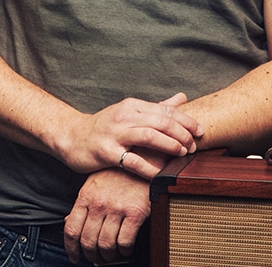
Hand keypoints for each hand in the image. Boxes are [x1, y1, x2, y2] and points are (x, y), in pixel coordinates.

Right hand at [59, 93, 201, 178]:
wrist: (71, 137)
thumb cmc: (105, 127)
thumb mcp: (130, 112)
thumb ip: (157, 107)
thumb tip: (182, 97)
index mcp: (133, 105)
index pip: (166, 110)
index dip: (186, 120)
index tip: (200, 131)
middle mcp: (124, 116)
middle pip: (161, 121)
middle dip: (182, 134)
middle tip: (193, 146)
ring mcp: (114, 133)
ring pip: (149, 136)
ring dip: (170, 145)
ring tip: (182, 153)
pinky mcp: (105, 152)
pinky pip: (132, 161)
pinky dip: (149, 167)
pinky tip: (160, 173)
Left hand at [64, 166, 150, 264]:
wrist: (143, 158)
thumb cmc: (119, 171)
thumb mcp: (94, 183)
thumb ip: (82, 204)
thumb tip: (70, 223)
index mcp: (86, 196)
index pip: (71, 229)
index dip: (71, 249)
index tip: (75, 256)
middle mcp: (99, 203)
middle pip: (88, 241)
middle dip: (92, 255)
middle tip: (97, 258)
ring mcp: (117, 208)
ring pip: (106, 245)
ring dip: (109, 256)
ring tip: (113, 255)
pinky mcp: (135, 212)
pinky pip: (125, 241)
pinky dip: (124, 250)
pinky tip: (126, 248)